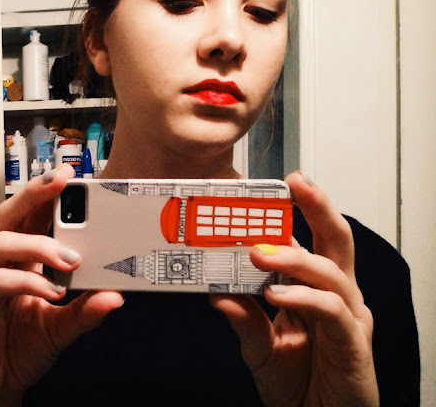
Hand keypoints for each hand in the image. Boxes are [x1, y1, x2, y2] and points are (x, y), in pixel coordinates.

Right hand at [0, 164, 123, 406]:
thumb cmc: (18, 349)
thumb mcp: (61, 328)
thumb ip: (86, 312)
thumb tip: (115, 295)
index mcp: (18, 262)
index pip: (28, 217)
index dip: (44, 194)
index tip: (69, 177)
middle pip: (7, 217)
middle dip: (33, 195)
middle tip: (61, 183)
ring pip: (0, 245)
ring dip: (38, 245)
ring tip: (70, 259)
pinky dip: (26, 282)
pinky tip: (51, 291)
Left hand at [210, 172, 378, 406]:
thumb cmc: (296, 385)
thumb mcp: (259, 348)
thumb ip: (243, 320)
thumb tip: (216, 293)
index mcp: (313, 290)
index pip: (305, 243)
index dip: (291, 216)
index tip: (267, 192)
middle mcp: (335, 296)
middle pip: (336, 241)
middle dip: (319, 207)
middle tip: (296, 183)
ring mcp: (348, 317)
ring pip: (332, 271)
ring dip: (295, 258)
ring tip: (259, 253)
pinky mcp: (353, 343)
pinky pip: (332, 311)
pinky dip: (305, 297)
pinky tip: (277, 295)